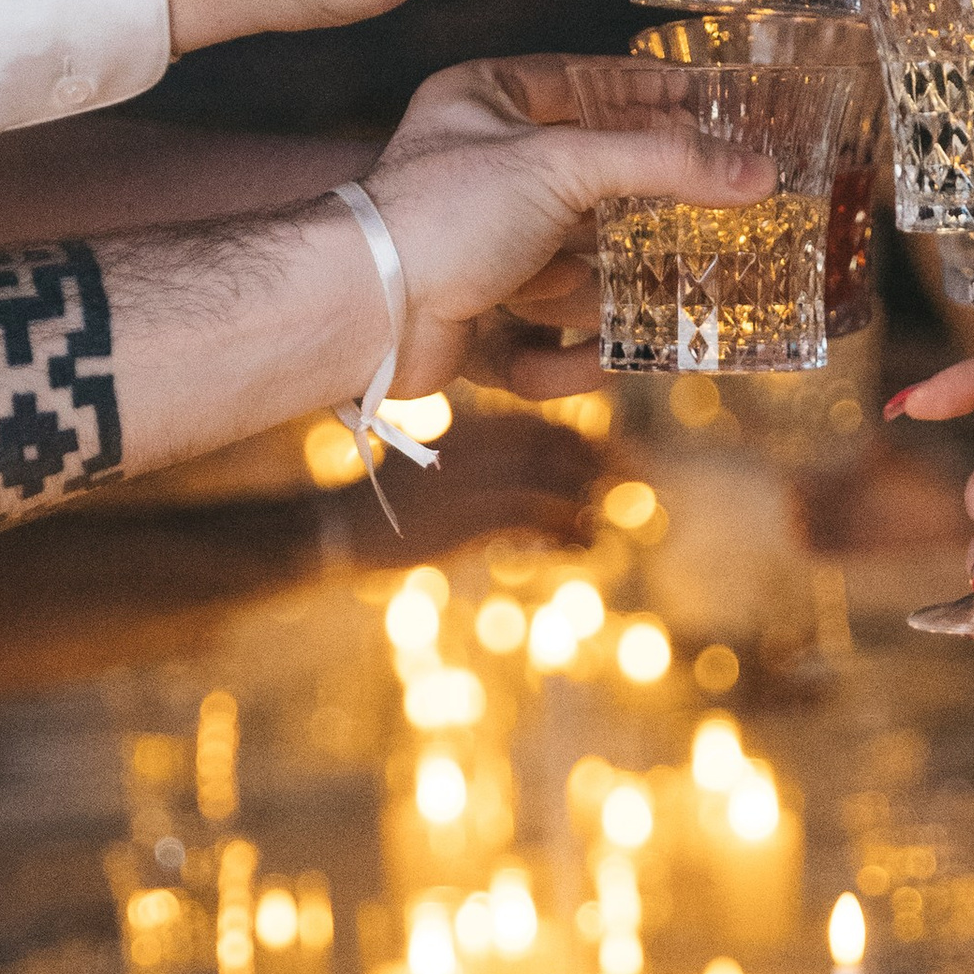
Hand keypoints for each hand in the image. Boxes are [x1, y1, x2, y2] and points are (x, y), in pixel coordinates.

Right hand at [338, 404, 600, 563]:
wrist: (345, 526)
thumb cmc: (399, 500)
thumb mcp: (445, 461)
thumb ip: (494, 458)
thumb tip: (558, 477)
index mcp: (472, 426)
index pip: (546, 426)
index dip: (591, 444)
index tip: (622, 463)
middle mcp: (474, 443)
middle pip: (556, 449)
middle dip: (600, 470)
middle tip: (628, 492)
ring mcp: (469, 479)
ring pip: (550, 482)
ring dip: (584, 506)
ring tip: (595, 530)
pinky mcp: (464, 518)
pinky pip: (532, 519)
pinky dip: (565, 533)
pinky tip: (580, 547)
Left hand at [366, 54, 772, 399]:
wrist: (365, 311)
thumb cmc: (442, 214)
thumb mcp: (562, 165)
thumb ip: (663, 163)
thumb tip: (755, 172)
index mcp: (482, 103)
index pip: (583, 84)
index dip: (648, 94)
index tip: (712, 106)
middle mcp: (477, 172)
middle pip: (585, 189)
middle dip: (641, 216)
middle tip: (713, 217)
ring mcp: (472, 250)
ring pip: (567, 272)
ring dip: (607, 296)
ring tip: (664, 303)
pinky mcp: (468, 321)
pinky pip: (535, 343)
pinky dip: (565, 359)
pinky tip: (600, 362)